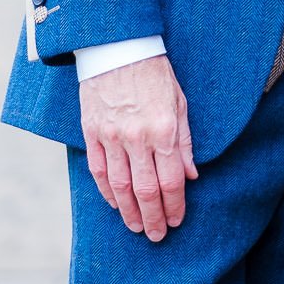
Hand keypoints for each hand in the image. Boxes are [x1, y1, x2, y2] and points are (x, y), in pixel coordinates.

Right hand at [78, 55, 197, 241]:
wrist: (117, 47)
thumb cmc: (154, 73)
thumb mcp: (180, 102)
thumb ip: (185, 142)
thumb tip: (191, 176)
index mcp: (164, 129)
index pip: (170, 181)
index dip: (174, 206)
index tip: (176, 221)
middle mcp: (137, 137)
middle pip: (145, 190)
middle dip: (153, 218)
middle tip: (157, 235)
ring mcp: (111, 136)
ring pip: (120, 187)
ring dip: (129, 212)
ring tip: (137, 227)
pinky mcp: (92, 132)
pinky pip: (99, 171)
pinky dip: (107, 193)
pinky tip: (115, 205)